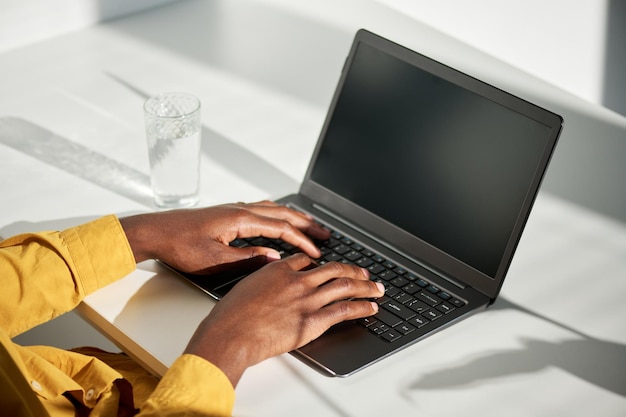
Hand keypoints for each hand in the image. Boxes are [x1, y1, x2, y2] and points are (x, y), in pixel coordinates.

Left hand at [119, 201, 329, 273]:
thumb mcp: (215, 261)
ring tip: (309, 225)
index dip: (301, 241)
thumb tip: (275, 259)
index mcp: (240, 219)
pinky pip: (261, 209)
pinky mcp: (227, 213)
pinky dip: (278, 214)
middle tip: (325, 234)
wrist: (155, 232)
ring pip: (273, 209)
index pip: (281, 229)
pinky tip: (278, 219)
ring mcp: (233, 209)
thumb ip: (248, 259)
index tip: (317, 252)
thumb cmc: (180, 246)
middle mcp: (240, 209)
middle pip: (282, 213)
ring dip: (293, 217)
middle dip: (306, 224)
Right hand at [184, 254, 383, 385]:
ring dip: (365, 286)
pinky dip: (362, 307)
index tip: (329, 267)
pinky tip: (371, 307)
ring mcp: (307, 299)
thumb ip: (262, 283)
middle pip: (333, 269)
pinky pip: (345, 310)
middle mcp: (297, 280)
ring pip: (345, 286)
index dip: (321, 264)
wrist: (231, 334)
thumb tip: (267, 285)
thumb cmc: (231, 316)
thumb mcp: (245, 287)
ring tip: (376, 288)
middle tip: (364, 273)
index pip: (307, 261)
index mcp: (278, 270)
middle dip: (353, 271)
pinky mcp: (313, 320)